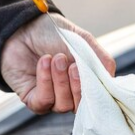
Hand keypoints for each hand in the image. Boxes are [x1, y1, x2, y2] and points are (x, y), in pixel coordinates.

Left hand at [1, 14, 115, 113]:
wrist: (23, 27)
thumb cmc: (54, 34)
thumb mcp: (83, 41)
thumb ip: (100, 59)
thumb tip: (111, 79)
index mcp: (85, 82)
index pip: (97, 100)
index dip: (99, 94)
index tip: (97, 78)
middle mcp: (69, 95)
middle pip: (81, 107)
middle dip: (78, 87)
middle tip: (73, 66)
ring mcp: (52, 99)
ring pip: (63, 105)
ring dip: (60, 80)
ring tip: (56, 58)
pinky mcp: (33, 100)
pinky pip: (44, 101)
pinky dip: (45, 81)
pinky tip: (44, 62)